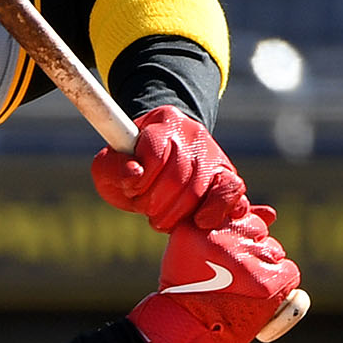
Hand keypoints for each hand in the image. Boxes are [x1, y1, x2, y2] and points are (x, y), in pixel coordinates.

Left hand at [90, 107, 251, 236]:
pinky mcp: (229, 178)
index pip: (155, 152)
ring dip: (174, 214)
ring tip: (162, 215)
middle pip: (176, 177)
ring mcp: (215, 155)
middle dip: (154, 202)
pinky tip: (200, 221)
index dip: (141, 180)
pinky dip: (216, 211)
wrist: (161, 163)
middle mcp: (194, 134)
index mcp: (164, 122)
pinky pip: (233, 192)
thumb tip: (135, 175)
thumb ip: (112, 168)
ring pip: (198, 190)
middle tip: (146, 206)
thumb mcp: (110, 165)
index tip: (133, 187)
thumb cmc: (133, 167)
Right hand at [125, 203, 302, 342]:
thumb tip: (272, 213)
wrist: (184, 335)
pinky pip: (289, 273)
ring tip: (240, 293)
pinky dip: (280, 288)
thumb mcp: (192, 253)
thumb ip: (226, 228)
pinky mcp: (268, 280)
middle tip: (230, 280)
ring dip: (263, 270)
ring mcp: (248, 258)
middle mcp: (225, 236)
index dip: (235, 240)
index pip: (240, 216)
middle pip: (258, 230)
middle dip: (250, 252)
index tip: (222, 262)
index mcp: (200, 226)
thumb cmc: (188, 295)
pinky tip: (259, 300)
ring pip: (273, 252)